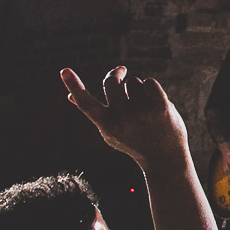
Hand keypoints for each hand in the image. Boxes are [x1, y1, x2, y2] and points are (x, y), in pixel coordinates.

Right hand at [62, 66, 188, 164]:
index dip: (74, 86)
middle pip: (111, 81)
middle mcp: (122, 118)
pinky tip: (155, 103)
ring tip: (144, 107)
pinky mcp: (160, 107)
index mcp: (106, 125)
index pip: (86, 103)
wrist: (165, 159)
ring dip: (137, 88)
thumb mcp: (110, 131)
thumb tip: (69, 96)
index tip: (64, 70)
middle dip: (116, 74)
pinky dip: (151, 88)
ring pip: (133, 82)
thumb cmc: (133, 141)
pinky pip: (149, 82)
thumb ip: (94, 112)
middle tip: (121, 71)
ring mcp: (142, 112)